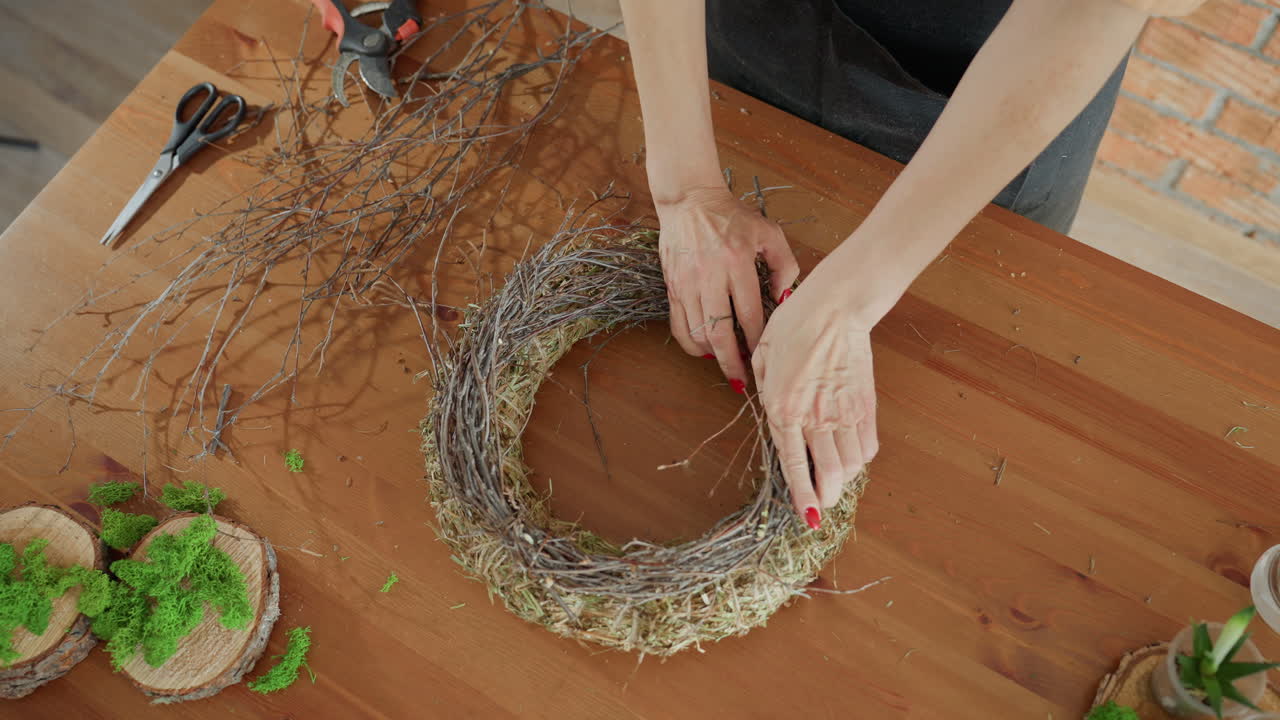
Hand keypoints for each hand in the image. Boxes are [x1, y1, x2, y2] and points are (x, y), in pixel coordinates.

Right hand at [657, 185, 799, 388]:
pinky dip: (690, 343)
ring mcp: (687, 282)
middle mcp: (709, 275)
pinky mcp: (672, 286)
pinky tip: (703, 351)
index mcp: (736, 261)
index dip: (757, 341)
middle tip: (741, 380)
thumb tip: (784, 299)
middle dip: (731, 361)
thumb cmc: (732, 217)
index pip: (749, 313)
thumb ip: (784, 265)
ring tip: (726, 365)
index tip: (765, 357)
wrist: (689, 201)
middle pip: (719, 331)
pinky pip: (678, 324)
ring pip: (696, 332)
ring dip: (712, 355)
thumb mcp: (768, 232)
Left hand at [752, 243, 894, 529]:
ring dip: (843, 480)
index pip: (793, 464)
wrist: (836, 306)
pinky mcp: (866, 404)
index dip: (801, 496)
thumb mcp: (763, 359)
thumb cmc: (793, 327)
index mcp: (783, 407)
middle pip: (829, 474)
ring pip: (851, 465)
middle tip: (822, 502)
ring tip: (834, 480)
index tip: (808, 517)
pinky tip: (851, 456)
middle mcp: (815, 416)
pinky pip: (868, 446)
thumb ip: (763, 393)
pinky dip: (861, 459)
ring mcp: (844, 412)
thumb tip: (768, 418)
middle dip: (826, 497)